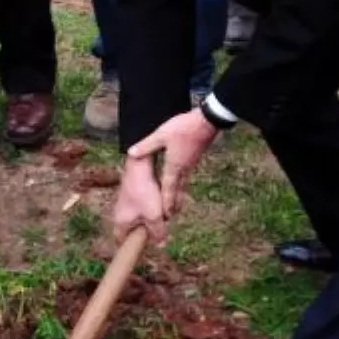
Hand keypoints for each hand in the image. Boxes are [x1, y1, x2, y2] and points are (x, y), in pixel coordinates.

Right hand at [112, 154, 167, 245]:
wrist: (140, 165)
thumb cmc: (144, 192)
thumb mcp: (154, 216)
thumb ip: (158, 232)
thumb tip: (160, 245)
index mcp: (121, 222)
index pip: (121, 240)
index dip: (131, 246)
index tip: (142, 247)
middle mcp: (121, 213)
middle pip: (136, 229)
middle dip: (150, 227)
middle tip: (161, 223)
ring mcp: (128, 203)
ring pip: (144, 215)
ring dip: (156, 214)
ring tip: (164, 207)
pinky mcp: (135, 193)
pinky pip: (147, 204)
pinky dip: (156, 203)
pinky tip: (162, 197)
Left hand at [126, 107, 218, 222]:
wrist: (207, 122)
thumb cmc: (184, 128)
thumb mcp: (161, 135)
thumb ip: (147, 145)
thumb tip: (131, 153)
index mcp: (174, 166)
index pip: (168, 188)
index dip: (166, 203)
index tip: (166, 216)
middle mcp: (184, 169)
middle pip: (178, 190)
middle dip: (174, 204)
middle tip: (171, 216)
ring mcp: (190, 164)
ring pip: (183, 184)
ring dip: (179, 195)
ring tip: (176, 204)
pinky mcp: (194, 158)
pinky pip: (187, 176)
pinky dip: (182, 184)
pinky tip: (181, 181)